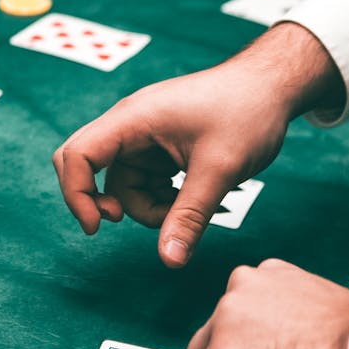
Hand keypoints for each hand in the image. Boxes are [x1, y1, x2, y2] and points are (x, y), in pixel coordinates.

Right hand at [52, 22, 343, 266]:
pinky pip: (145, 182)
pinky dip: (164, 199)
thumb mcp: (219, 169)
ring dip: (150, 207)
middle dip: (105, 202)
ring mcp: (144, 137)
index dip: (76, 194)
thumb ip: (189, 216)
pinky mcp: (160, 148)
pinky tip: (196, 198)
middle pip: (90, 170)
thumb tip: (169, 261)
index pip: (78, 155)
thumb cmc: (246, 111)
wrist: (272, 87)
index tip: (97, 228)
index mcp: (133, 119)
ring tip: (194, 209)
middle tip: (128, 222)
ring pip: (124, 185)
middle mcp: (130, 125)